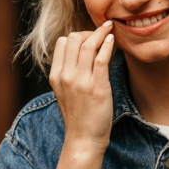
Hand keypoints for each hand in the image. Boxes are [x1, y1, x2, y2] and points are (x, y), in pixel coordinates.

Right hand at [49, 20, 115, 155]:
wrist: (83, 138)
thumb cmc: (78, 115)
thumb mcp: (65, 91)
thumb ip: (69, 72)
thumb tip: (82, 52)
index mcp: (55, 76)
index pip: (62, 43)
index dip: (77, 36)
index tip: (90, 38)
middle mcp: (65, 76)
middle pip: (73, 39)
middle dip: (89, 32)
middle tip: (102, 34)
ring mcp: (80, 81)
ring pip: (88, 45)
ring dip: (101, 33)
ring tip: (110, 30)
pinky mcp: (97, 87)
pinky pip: (102, 58)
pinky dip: (108, 45)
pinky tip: (113, 41)